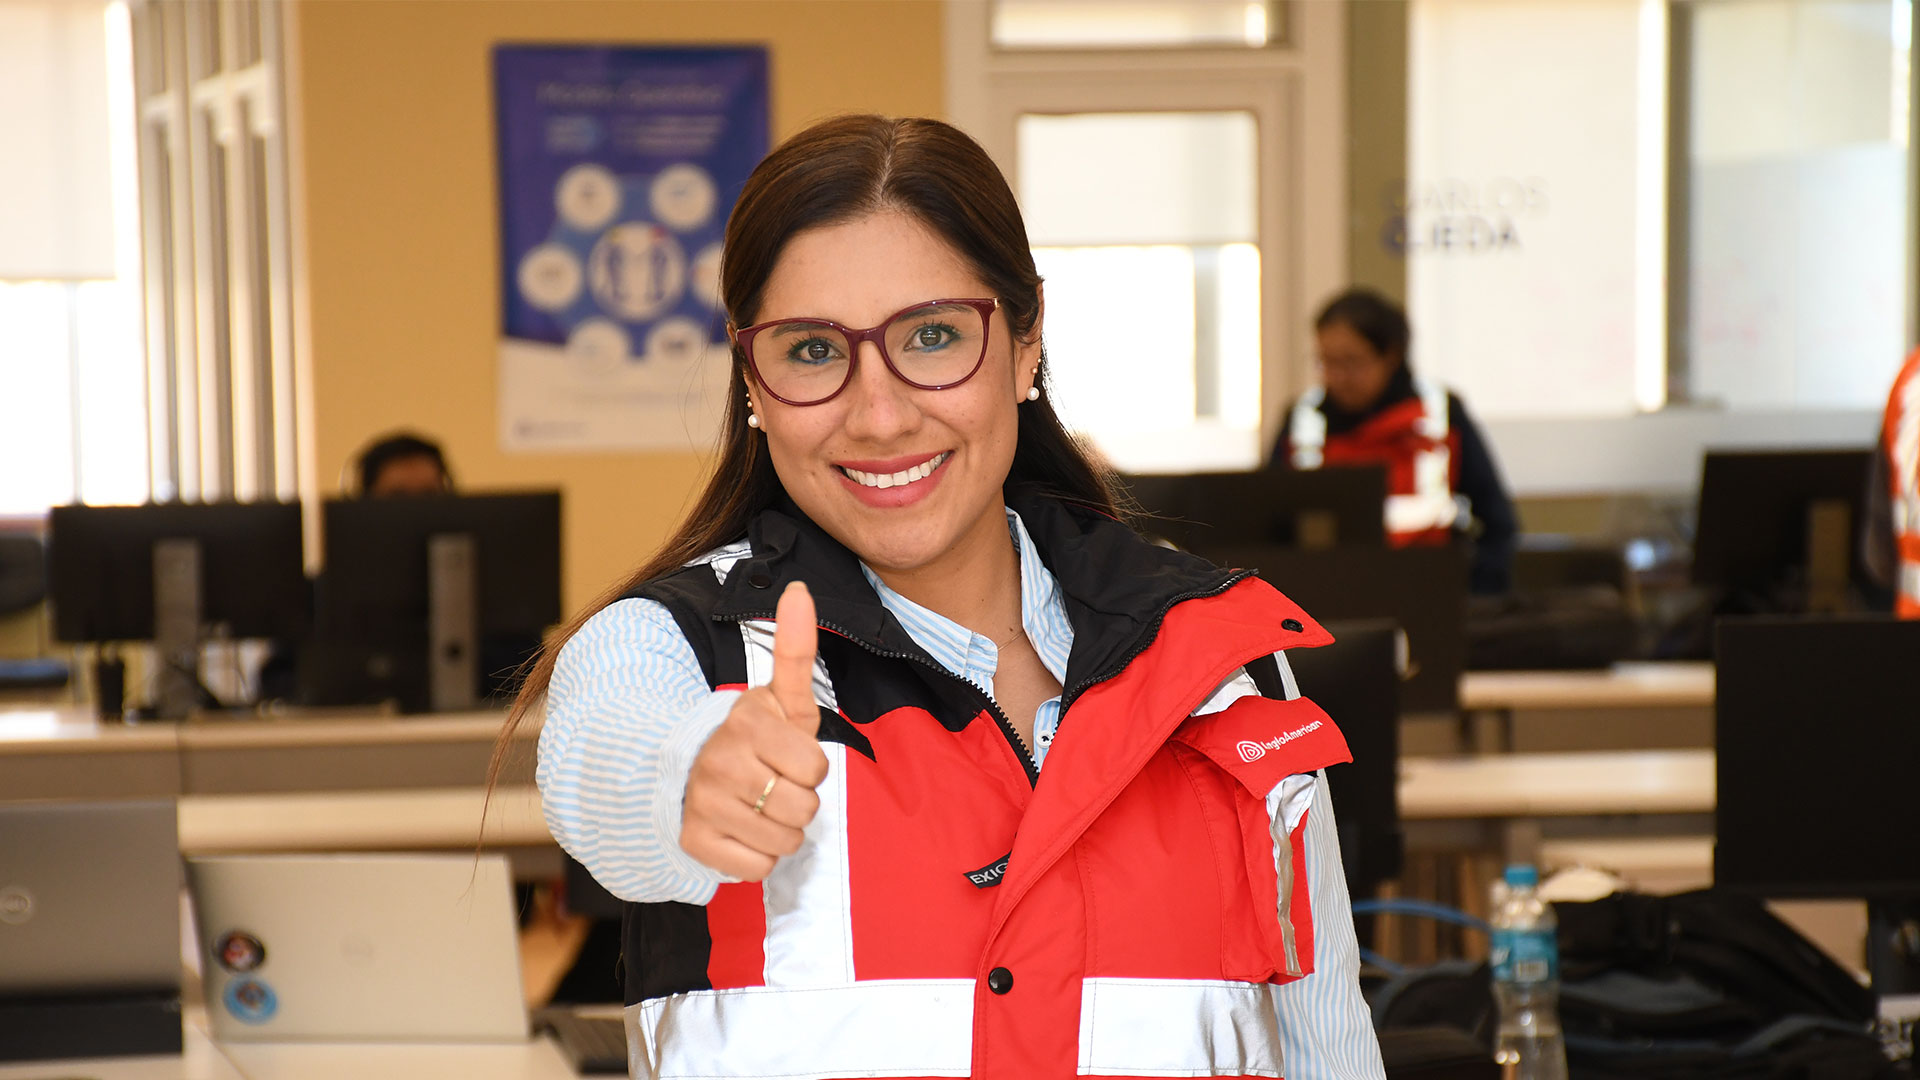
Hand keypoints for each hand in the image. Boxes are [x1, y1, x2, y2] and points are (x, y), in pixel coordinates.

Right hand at [681, 581, 828, 881]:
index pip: (816, 768)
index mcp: (745, 723)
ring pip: (784, 841)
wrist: (686, 775)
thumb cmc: (753, 739)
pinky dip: (756, 856)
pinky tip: (740, 831)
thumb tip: (798, 588)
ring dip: (781, 830)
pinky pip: (756, 867)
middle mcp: (719, 762)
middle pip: (804, 809)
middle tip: (772, 784)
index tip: (785, 755)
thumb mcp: (778, 697)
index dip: (809, 766)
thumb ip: (794, 646)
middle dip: (798, 801)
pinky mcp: (693, 843)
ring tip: (758, 806)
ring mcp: (702, 804)